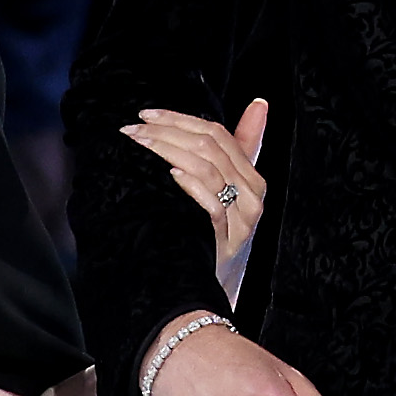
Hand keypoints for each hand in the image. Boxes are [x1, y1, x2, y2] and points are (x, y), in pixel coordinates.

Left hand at [123, 100, 267, 297]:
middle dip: (168, 131)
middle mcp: (253, 197)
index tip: (148, 115)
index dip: (181, 119)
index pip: (218, 134)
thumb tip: (259, 104)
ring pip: (207, 168)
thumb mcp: (229, 193)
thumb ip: (242, 147)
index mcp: (252, 179)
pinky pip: (210, 204)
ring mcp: (241, 220)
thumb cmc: (214, 238)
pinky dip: (189, 184)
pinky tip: (169, 175)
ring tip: (139, 144)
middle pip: (211, 147)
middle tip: (135, 128)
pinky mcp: (227, 241)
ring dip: (168, 150)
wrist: (209, 291)